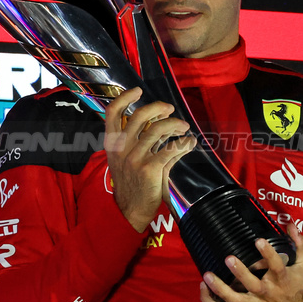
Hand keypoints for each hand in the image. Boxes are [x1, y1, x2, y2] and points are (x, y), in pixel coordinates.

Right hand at [104, 87, 195, 231]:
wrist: (130, 210)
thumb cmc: (131, 183)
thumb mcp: (126, 160)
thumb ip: (143, 141)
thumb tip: (165, 124)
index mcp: (112, 143)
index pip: (112, 112)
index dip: (125, 98)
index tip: (138, 91)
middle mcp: (122, 147)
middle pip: (140, 115)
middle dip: (158, 108)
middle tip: (169, 109)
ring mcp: (135, 157)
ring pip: (158, 129)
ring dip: (175, 124)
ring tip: (184, 127)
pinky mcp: (150, 168)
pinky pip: (171, 148)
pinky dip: (184, 143)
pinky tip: (190, 143)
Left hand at [200, 224, 302, 301]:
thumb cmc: (297, 290)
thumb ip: (298, 245)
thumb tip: (291, 224)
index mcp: (282, 280)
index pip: (276, 266)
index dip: (268, 253)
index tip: (259, 241)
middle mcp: (267, 293)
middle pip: (252, 285)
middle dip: (240, 272)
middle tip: (229, 259)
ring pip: (234, 300)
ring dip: (219, 289)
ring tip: (207, 275)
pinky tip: (203, 288)